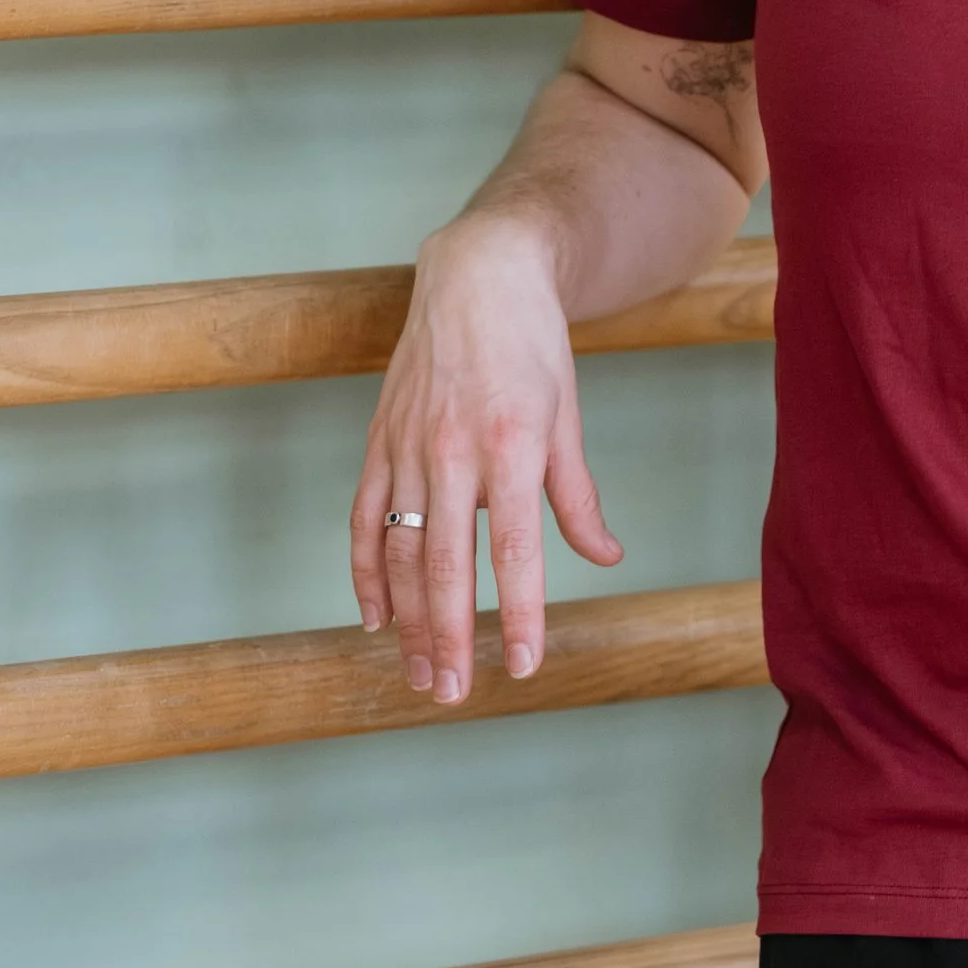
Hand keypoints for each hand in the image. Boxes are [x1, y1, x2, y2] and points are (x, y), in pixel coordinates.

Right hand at [348, 215, 622, 704]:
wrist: (477, 273)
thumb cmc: (533, 346)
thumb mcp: (568, 417)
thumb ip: (578, 496)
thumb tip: (605, 557)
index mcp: (511, 445)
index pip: (515, 550)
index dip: (521, 614)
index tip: (525, 667)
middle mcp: (452, 451)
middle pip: (444, 565)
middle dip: (449, 637)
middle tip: (454, 693)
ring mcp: (407, 446)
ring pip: (397, 551)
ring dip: (407, 620)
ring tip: (420, 673)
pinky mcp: (378, 440)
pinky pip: (362, 518)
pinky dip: (364, 573)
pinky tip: (378, 618)